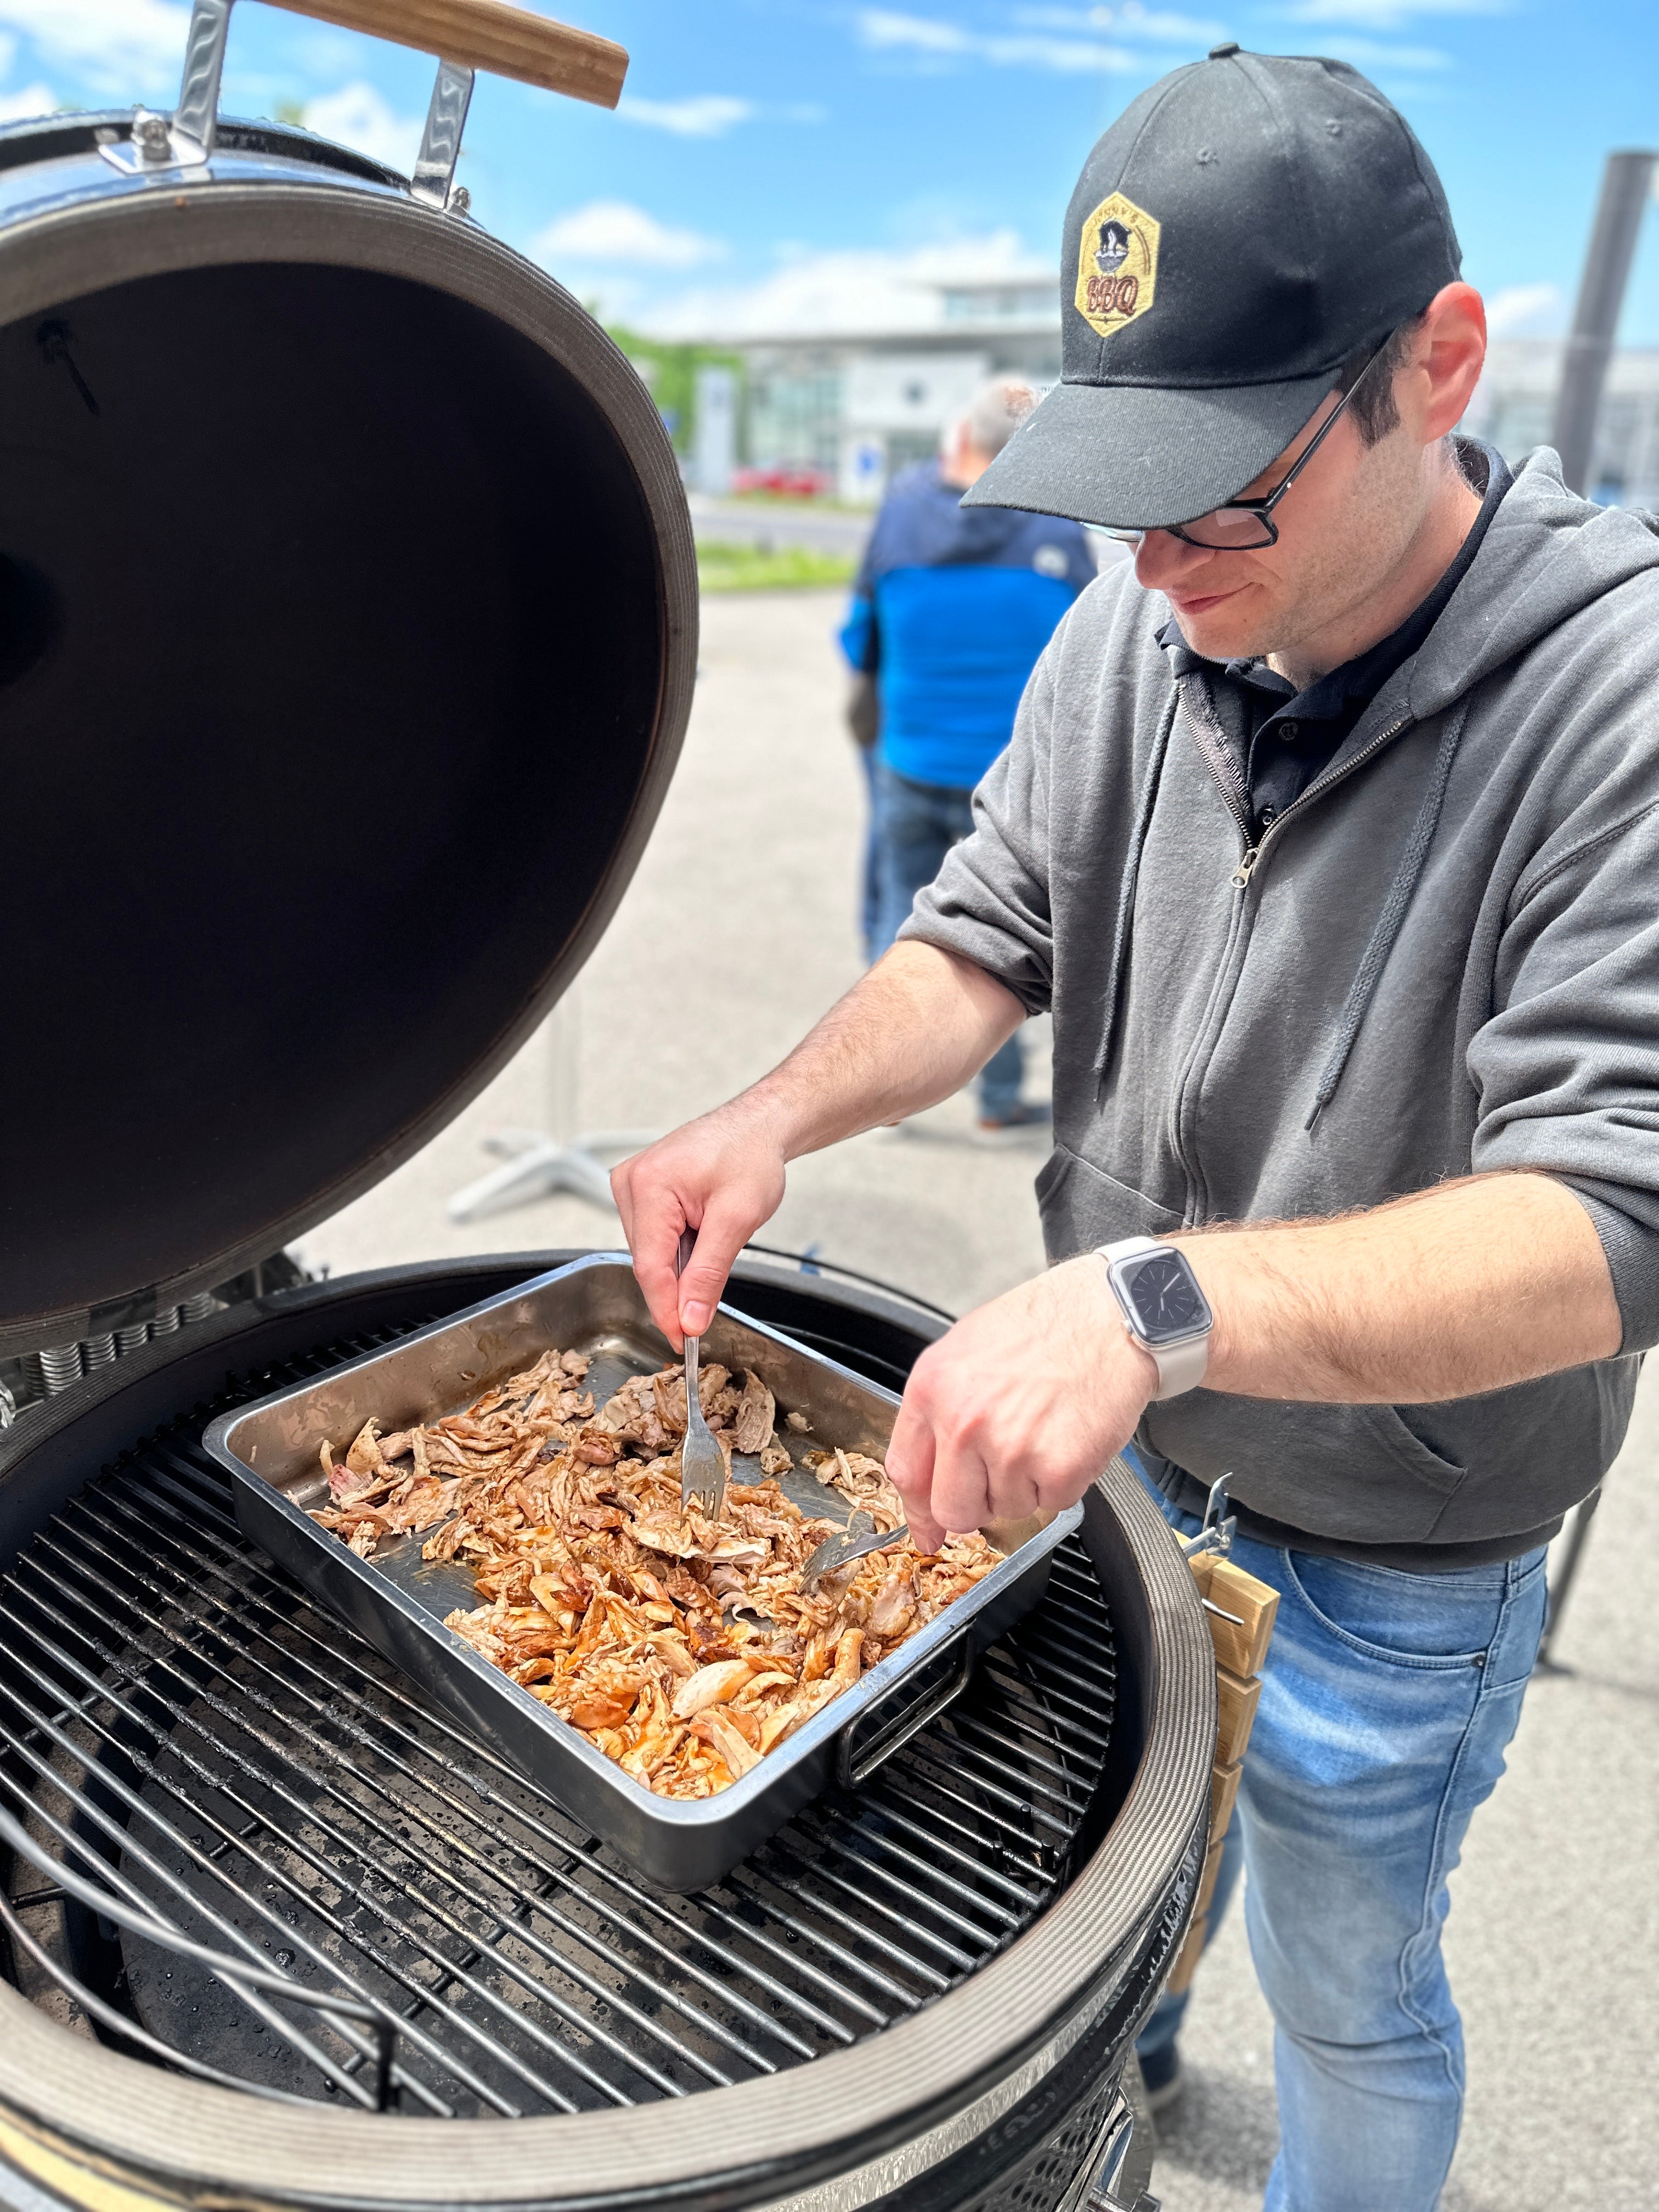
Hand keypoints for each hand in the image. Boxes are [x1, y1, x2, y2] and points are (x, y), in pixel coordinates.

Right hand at [611, 1100, 788, 1348]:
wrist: (757, 1126)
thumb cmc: (751, 1156)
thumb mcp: (738, 1220)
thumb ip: (709, 1274)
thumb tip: (690, 1318)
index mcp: (649, 1185)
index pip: (650, 1267)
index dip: (666, 1310)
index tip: (682, 1341)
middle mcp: (630, 1183)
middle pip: (648, 1262)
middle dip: (678, 1286)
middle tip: (710, 1298)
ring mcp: (631, 1185)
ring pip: (650, 1253)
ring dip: (681, 1263)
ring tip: (714, 1236)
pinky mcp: (640, 1190)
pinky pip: (653, 1236)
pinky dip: (678, 1247)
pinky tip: (702, 1230)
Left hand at [884, 1257, 1158, 1551]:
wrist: (1112, 1314)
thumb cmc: (1046, 1324)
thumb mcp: (967, 1350)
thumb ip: (940, 1410)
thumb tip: (929, 1474)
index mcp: (933, 1387)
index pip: (907, 1473)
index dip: (918, 1512)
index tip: (928, 1529)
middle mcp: (964, 1422)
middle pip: (953, 1509)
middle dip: (977, 1503)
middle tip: (1003, 1473)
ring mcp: (1011, 1449)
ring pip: (1007, 1508)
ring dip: (1027, 1484)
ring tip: (1045, 1430)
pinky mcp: (1059, 1467)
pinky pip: (1052, 1503)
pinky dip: (1064, 1481)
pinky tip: (1068, 1437)